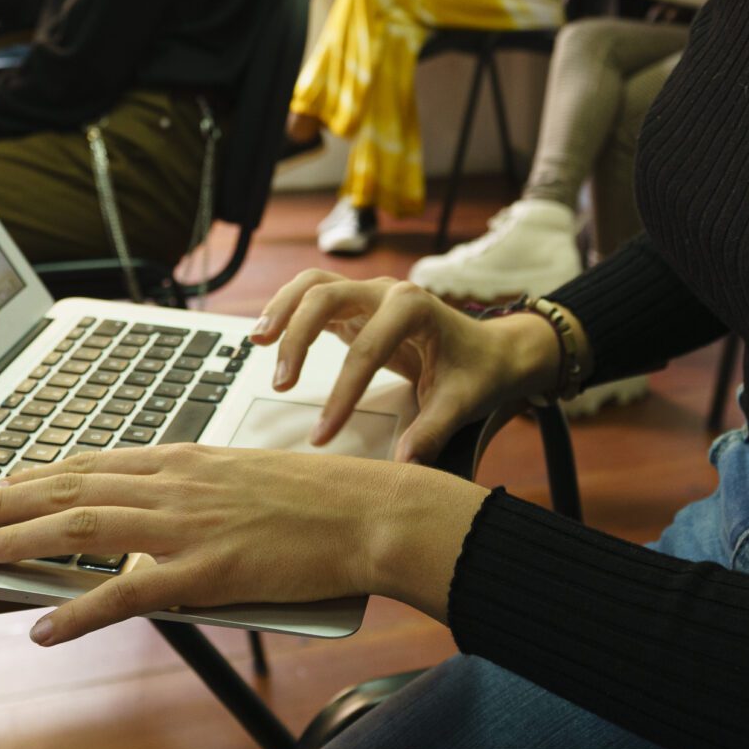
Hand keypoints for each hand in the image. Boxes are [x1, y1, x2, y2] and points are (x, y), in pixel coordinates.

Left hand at [0, 444, 486, 643]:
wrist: (371, 509)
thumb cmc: (321, 498)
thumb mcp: (248, 477)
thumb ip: (197, 492)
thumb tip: (158, 511)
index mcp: (187, 459)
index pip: (94, 463)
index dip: (37, 475)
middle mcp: (177, 483)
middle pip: (72, 487)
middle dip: (6, 500)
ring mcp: (189, 526)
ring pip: (84, 528)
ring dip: (20, 542)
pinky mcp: (208, 571)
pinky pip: (128, 593)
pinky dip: (78, 610)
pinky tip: (43, 626)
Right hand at [252, 270, 560, 461]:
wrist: (492, 350)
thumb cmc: (478, 371)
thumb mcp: (462, 401)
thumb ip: (432, 430)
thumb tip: (403, 464)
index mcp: (415, 307)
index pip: (366, 349)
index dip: (342, 393)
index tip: (324, 432)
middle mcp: (387, 292)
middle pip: (326, 295)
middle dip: (298, 336)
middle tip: (282, 383)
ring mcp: (370, 295)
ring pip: (313, 285)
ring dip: (282, 309)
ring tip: (257, 341)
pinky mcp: (357, 307)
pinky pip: (314, 296)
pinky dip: (287, 309)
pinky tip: (267, 334)